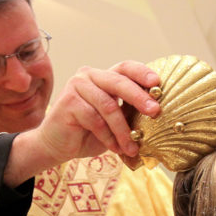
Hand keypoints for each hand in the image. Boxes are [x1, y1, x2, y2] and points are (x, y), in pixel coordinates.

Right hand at [4, 61, 159, 185]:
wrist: (57, 146)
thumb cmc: (88, 133)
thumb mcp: (114, 121)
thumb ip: (128, 112)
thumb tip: (156, 112)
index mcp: (103, 77)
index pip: (125, 68)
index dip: (142, 73)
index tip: (157, 84)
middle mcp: (89, 76)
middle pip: (119, 82)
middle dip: (139, 98)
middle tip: (155, 111)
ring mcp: (77, 86)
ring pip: (109, 106)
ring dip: (123, 130)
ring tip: (132, 147)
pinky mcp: (68, 101)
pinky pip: (95, 119)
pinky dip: (108, 136)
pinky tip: (114, 148)